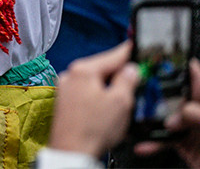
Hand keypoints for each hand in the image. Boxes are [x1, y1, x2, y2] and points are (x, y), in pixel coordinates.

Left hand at [49, 41, 139, 158]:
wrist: (71, 152)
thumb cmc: (91, 130)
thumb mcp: (120, 102)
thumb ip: (127, 81)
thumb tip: (131, 69)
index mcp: (83, 70)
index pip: (112, 56)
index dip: (127, 53)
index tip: (134, 47)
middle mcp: (70, 76)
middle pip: (102, 70)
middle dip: (118, 77)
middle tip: (135, 83)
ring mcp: (65, 90)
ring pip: (95, 83)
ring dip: (108, 90)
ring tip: (120, 106)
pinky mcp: (65, 104)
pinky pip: (86, 95)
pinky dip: (98, 100)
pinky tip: (106, 114)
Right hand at [134, 59, 199, 167]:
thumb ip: (197, 114)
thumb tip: (172, 115)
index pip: (186, 68)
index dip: (170, 63)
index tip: (151, 63)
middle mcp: (194, 102)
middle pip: (166, 89)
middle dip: (151, 91)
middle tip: (138, 93)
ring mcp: (185, 120)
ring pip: (159, 112)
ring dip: (147, 116)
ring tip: (138, 118)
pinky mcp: (178, 138)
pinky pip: (159, 136)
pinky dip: (150, 140)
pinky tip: (144, 144)